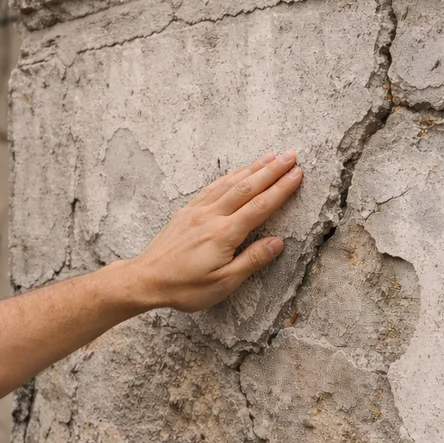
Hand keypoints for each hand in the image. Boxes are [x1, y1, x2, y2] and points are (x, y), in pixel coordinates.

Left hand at [124, 151, 303, 311]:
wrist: (146, 279)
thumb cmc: (184, 287)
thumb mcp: (223, 283)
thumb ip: (251, 260)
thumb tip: (277, 243)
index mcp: (224, 234)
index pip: (260, 206)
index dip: (281, 189)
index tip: (298, 174)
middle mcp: (212, 216)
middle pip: (247, 187)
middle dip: (272, 170)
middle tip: (292, 155)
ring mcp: (197, 211)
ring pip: (230, 183)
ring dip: (252, 168)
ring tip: (271, 156)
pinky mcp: (186, 212)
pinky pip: (212, 187)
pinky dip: (229, 176)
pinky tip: (237, 171)